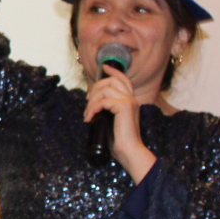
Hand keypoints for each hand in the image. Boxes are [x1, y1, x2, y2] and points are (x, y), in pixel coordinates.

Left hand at [84, 68, 155, 182]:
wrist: (129, 151)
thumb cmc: (120, 140)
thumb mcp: (112, 120)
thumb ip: (108, 109)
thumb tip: (93, 104)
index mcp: (131, 100)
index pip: (124, 79)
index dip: (114, 71)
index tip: (104, 67)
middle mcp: (132, 98)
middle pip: (112, 80)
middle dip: (95, 87)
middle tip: (87, 102)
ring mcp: (129, 101)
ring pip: (105, 89)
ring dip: (92, 101)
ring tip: (88, 114)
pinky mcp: (124, 106)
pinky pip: (102, 101)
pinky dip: (92, 109)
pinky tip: (89, 119)